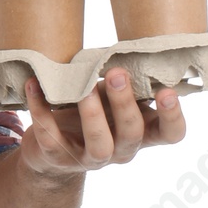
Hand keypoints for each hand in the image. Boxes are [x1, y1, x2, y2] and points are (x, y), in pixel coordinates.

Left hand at [19, 67, 187, 181]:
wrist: (49, 153)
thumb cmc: (92, 114)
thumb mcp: (113, 99)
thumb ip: (125, 83)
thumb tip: (131, 48)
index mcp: (142, 133)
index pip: (171, 134)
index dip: (173, 116)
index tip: (166, 91)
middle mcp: (121, 150)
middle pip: (132, 133)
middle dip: (125, 103)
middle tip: (116, 74)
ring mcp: (90, 159)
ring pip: (99, 144)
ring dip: (92, 114)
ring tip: (84, 89)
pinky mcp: (58, 158)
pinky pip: (50, 135)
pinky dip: (41, 109)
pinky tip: (34, 85)